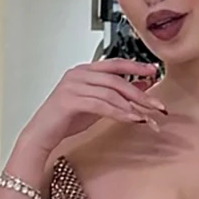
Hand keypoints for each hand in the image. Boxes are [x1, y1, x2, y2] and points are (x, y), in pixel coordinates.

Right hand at [21, 60, 167, 153]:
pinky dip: (119, 112)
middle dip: (139, 93)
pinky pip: (101, 105)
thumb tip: (138, 89)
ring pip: (110, 92)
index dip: (135, 67)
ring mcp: (73, 86)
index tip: (154, 71)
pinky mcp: (70, 100)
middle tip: (157, 105)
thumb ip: (113, 96)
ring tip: (147, 116)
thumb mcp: (95, 105)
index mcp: (84, 71)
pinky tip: (131, 119)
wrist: (42, 133)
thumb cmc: (66, 120)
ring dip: (132, 105)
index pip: (114, 64)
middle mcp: (79, 74)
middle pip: (116, 80)